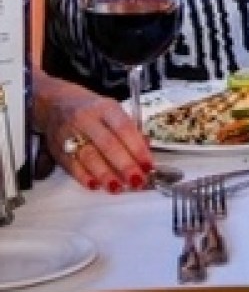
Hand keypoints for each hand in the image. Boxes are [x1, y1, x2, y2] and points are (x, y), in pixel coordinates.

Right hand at [34, 71, 154, 191]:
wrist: (57, 103)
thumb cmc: (92, 109)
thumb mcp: (113, 111)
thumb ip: (128, 130)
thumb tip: (145, 150)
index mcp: (106, 108)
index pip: (124, 128)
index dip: (137, 148)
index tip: (148, 165)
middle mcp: (87, 120)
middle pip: (108, 144)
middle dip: (124, 165)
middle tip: (137, 181)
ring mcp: (69, 134)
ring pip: (89, 157)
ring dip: (105, 175)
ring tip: (118, 187)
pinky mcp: (57, 149)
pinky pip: (71, 165)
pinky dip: (84, 177)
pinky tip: (95, 185)